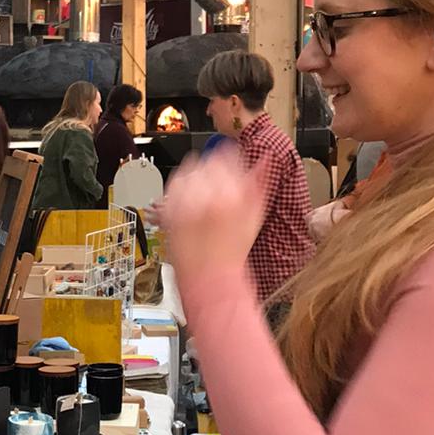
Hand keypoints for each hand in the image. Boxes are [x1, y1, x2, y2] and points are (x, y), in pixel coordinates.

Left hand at [161, 146, 267, 280]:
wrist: (209, 278)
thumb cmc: (233, 251)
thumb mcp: (255, 215)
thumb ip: (260, 183)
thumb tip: (265, 158)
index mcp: (231, 194)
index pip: (226, 156)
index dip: (229, 161)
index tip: (229, 168)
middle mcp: (206, 196)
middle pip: (207, 162)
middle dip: (212, 171)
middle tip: (216, 188)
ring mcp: (184, 203)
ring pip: (188, 171)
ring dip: (196, 178)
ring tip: (202, 197)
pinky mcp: (169, 210)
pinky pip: (172, 186)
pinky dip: (180, 189)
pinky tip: (188, 201)